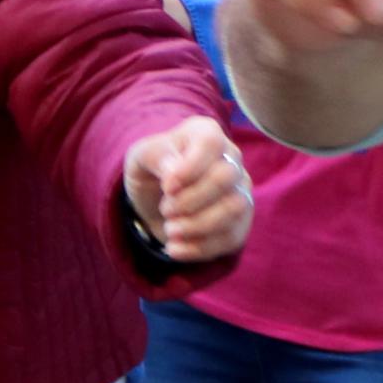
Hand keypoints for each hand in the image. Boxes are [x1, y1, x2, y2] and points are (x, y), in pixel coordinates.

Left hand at [124, 117, 252, 262]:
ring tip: (170, 230)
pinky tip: (175, 248)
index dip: (189, 168)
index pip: (210, 143)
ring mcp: (241, 190)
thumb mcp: (141, 156)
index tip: (167, 187)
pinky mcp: (241, 222)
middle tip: (166, 209)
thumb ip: (156, 156)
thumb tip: (174, 173)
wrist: (159, 198)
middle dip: (190, 200)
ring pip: (235, 208)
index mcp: (206, 133)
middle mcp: (231, 159)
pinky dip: (199, 248)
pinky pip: (231, 237)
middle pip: (225, 177)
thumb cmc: (154, 169)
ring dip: (197, 226)